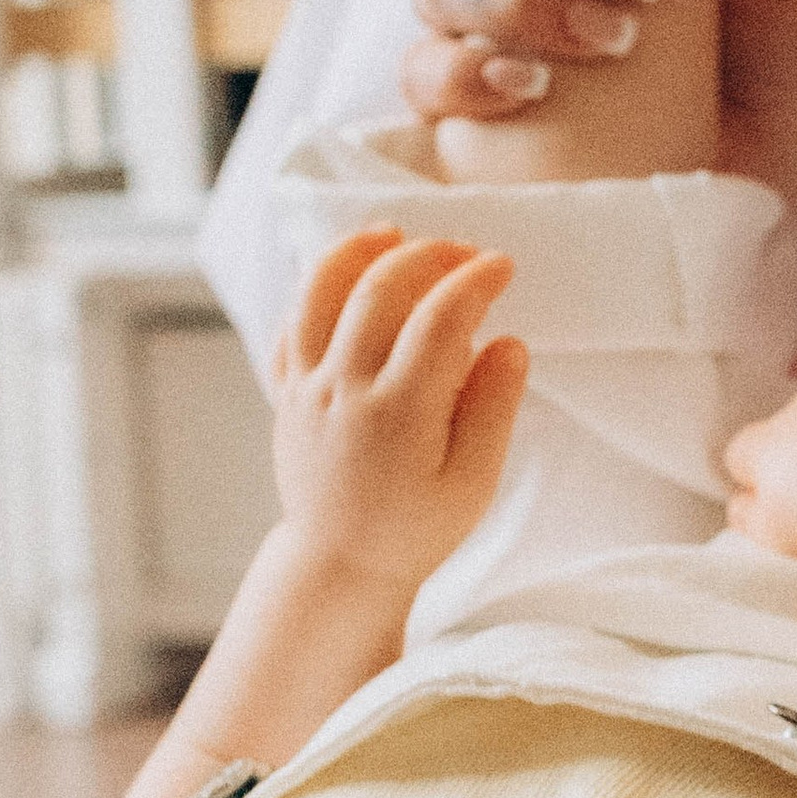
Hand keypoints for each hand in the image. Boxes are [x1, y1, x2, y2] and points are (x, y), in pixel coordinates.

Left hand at [270, 230, 526, 589]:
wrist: (340, 564)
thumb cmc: (418, 527)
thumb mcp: (474, 482)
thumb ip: (494, 409)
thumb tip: (510, 342)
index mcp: (399, 413)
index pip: (440, 317)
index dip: (476, 279)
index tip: (503, 265)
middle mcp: (345, 390)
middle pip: (380, 289)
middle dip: (429, 254)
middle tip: (465, 252)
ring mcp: (307, 389)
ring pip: (321, 293)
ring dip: (358, 252)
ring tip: (393, 233)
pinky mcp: (286, 394)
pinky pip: (291, 325)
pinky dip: (315, 289)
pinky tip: (347, 277)